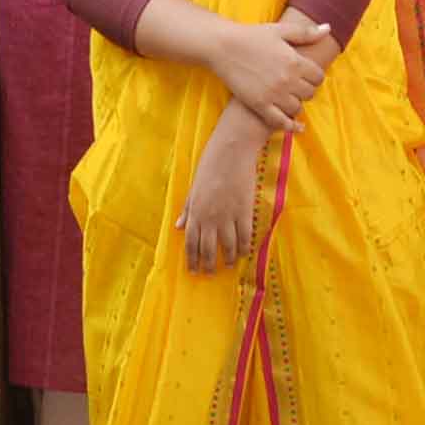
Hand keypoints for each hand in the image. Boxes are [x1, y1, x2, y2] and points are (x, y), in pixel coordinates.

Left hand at [179, 120, 268, 271]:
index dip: (192, 260)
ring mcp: (228, 216)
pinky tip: (244, 253)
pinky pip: (245, 236)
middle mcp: (210, 218)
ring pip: (228, 246)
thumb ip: (188, 208)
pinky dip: (245, 247)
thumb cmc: (210, 165)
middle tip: (209, 273)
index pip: (191, 243)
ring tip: (228, 265)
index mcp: (195, 212)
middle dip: (208, 264)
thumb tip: (179, 226)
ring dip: (228, 259)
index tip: (193, 271)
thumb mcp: (194, 187)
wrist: (232, 151)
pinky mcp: (245, 211)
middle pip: (208, 249)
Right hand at [198, 11, 340, 136]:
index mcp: (295, 61)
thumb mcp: (281, 30)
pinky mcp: (260, 105)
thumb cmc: (252, 36)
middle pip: (310, 93)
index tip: (308, 75)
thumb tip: (328, 28)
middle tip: (298, 86)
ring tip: (290, 98)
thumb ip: (306, 32)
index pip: (319, 77)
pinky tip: (296, 127)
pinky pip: (281, 122)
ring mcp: (274, 95)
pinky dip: (291, 126)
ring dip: (297, 104)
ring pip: (297, 108)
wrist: (224, 47)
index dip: (315, 76)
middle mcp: (287, 80)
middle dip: (306, 90)